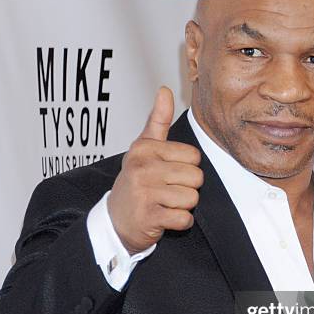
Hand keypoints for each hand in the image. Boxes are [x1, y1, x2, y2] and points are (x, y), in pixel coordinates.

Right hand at [108, 87, 202, 253]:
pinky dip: (179, 222)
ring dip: (182, 206)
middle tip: (166, 191)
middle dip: (186, 188)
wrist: (116, 220)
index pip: (194, 156)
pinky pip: (185, 218)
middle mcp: (143, 168)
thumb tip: (165, 90)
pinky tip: (163, 217)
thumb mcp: (143, 149)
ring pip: (192, 198)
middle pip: (196, 178)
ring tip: (164, 204)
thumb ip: (158, 121)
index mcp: (145, 149)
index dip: (186, 168)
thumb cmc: (136, 182)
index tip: (167, 173)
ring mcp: (145, 193)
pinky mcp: (150, 217)